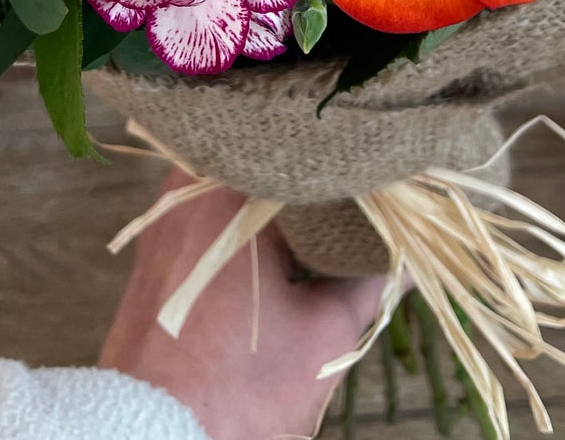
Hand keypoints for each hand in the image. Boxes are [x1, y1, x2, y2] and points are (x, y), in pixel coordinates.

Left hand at [100, 174, 385, 439]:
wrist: (155, 439)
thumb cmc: (238, 388)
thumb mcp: (323, 335)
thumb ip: (371, 283)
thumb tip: (408, 256)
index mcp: (227, 189)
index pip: (307, 153)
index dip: (353, 165)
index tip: (389, 178)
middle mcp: (189, 186)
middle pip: (274, 164)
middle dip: (322, 182)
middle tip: (372, 196)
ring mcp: (167, 213)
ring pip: (247, 186)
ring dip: (289, 203)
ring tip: (339, 219)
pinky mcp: (159, 245)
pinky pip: (219, 211)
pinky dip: (255, 222)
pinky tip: (291, 244)